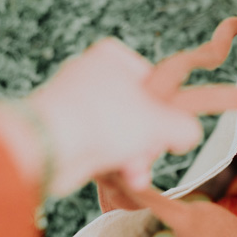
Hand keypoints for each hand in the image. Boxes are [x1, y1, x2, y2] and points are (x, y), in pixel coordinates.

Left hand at [27, 38, 201, 195]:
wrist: (47, 147)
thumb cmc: (102, 121)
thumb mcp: (160, 123)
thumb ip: (184, 127)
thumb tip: (189, 134)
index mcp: (112, 58)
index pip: (154, 82)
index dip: (166, 110)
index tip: (170, 129)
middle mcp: (92, 77)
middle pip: (139, 114)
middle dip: (148, 143)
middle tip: (148, 154)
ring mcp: (77, 105)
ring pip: (121, 135)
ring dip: (133, 158)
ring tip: (134, 173)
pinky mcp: (66, 132)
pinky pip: (100, 148)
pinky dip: (112, 163)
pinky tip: (122, 178)